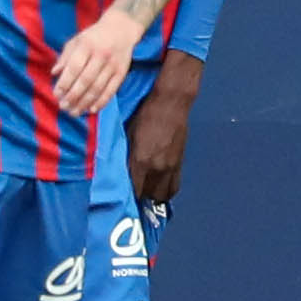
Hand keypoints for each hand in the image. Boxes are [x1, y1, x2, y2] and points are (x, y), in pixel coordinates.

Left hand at [53, 9, 142, 117]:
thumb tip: (54, 73)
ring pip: (98, 87)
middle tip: (63, 106)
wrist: (122, 29)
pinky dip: (102, 102)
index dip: (64, 83)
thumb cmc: (94, 36)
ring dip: (85, 102)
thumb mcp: (77, 40)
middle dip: (73, 96)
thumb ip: (65, 57)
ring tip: (74, 112)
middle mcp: (101, 55)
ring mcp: (113, 65)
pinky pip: (111, 90)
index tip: (56, 94)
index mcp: (87, 46)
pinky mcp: (122, 72)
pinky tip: (92, 110)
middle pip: (86, 80)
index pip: (74, 68)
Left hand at [124, 56, 201, 206]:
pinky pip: (174, 185)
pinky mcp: (180, 163)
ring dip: (154, 194)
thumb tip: (120, 171)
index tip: (122, 196)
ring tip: (147, 189)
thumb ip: (126, 156)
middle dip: (140, 196)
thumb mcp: (129, 135)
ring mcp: (171, 167)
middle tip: (133, 190)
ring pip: (163, 194)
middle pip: (149, 196)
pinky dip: (166, 188)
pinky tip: (158, 183)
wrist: (171, 104)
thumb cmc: (147, 115)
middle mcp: (157, 168)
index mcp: (141, 161)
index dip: (128, 197)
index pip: (134, 191)